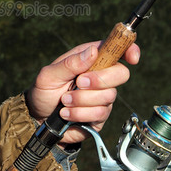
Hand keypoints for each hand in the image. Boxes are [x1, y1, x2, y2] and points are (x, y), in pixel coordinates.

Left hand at [25, 41, 139, 144]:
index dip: (129, 50)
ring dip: (82, 100)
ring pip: (108, 96)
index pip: (116, 49)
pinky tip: (67, 113)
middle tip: (79, 83)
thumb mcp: (48, 75)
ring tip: (64, 101)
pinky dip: (80, 113)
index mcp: (89, 59)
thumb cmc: (43, 92)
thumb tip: (92, 51)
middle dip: (100, 79)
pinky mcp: (100, 115)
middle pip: (121, 73)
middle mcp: (99, 76)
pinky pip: (100, 113)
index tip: (132, 57)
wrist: (39, 120)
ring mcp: (102, 96)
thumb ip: (69, 64)